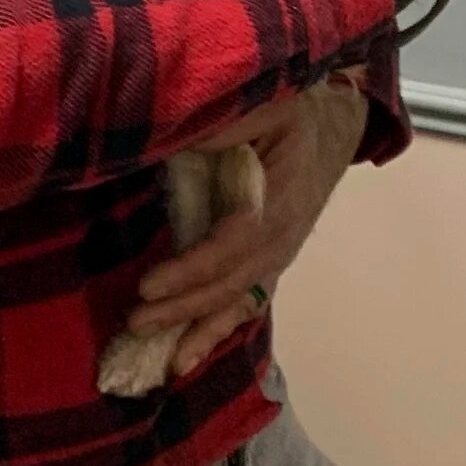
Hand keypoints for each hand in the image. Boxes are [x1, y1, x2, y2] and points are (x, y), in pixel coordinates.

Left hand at [126, 80, 367, 375]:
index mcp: (280, 197)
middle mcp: (281, 238)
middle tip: (135, 322)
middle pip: (231, 284)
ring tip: (161, 361)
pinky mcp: (265, 264)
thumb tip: (181, 137)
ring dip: (197, 331)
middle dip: (183, 309)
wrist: (329, 130)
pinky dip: (214, 332)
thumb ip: (230, 121)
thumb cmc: (291, 114)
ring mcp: (276, 256)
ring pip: (237, 303)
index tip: (148, 286)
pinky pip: (241, 304)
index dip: (191, 268)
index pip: (232, 244)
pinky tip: (184, 359)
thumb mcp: (267, 103)